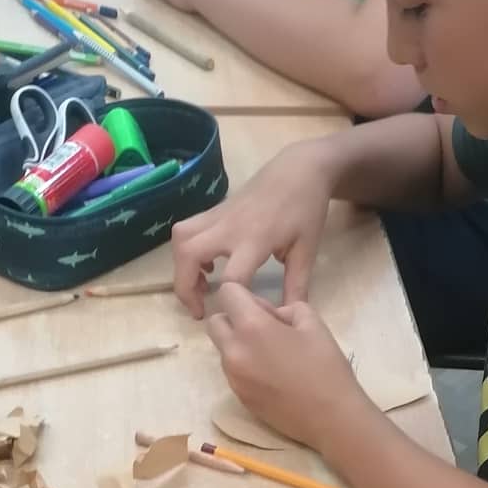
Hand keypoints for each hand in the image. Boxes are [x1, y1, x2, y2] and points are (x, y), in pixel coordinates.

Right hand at [172, 143, 332, 317]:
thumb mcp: (306, 251)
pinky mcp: (215, 210)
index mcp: (256, 239)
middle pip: (188, 253)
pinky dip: (187, 251)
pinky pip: (187, 229)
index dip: (230, 302)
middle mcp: (229, 226)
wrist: (299, 169)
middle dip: (185, 287)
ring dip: (181, 267)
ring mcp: (219, 215)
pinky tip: (207, 266)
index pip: (231, 277)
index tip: (239, 318)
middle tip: (199, 310)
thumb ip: (296, 286)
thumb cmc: (306, 210)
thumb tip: (287, 317)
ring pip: (181, 238)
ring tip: (199, 288)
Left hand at [207, 284, 367, 452]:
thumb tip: (272, 315)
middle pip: (215, 323)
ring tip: (270, 356)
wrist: (331, 419)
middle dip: (232, 319)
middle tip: (262, 330)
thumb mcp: (313, 322)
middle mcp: (234, 351)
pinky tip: (271, 376)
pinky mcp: (239, 397)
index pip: (227, 293)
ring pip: (222, 349)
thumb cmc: (326, 367)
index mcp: (252, 327)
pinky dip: (244, 367)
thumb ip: (286, 308)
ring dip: (238, 344)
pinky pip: (232, 372)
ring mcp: (234, 378)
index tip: (264, 309)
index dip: (243, 295)